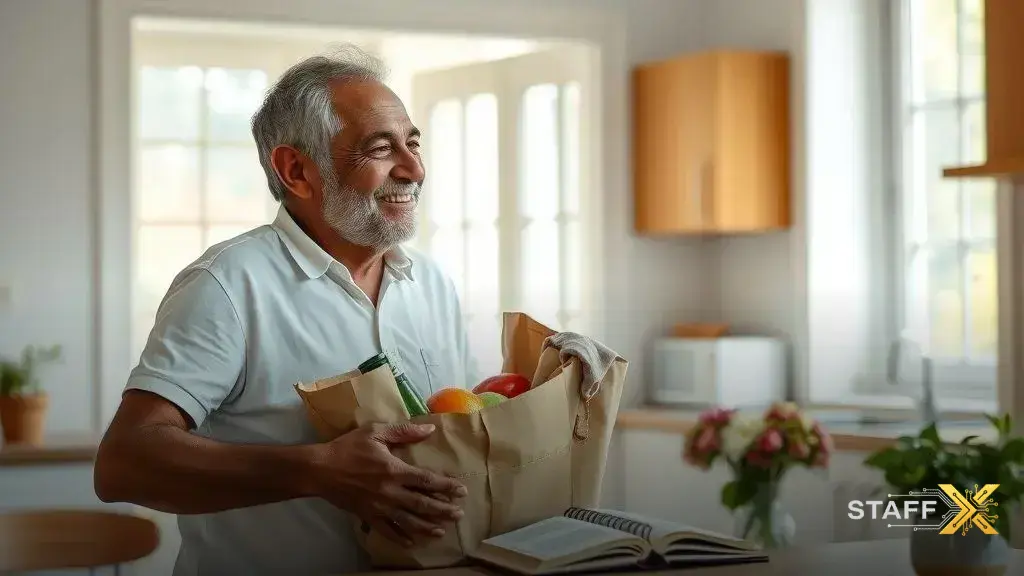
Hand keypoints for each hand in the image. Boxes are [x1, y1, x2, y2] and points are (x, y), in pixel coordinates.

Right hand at [309, 422, 466, 545]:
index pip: (427, 480)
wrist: (320, 469)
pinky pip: (387, 530)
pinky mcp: (368, 516)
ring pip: (408, 521)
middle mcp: (391, 492)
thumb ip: (404, 431)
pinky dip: (400, 537)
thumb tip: (430, 429)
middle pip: (423, 504)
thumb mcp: (375, 432)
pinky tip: (412, 542)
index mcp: (394, 470)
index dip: (446, 486)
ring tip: (442, 530)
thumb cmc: (348, 448)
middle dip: (443, 510)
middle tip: (459, 514)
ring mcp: (379, 507)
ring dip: (427, 526)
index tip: (461, 490)